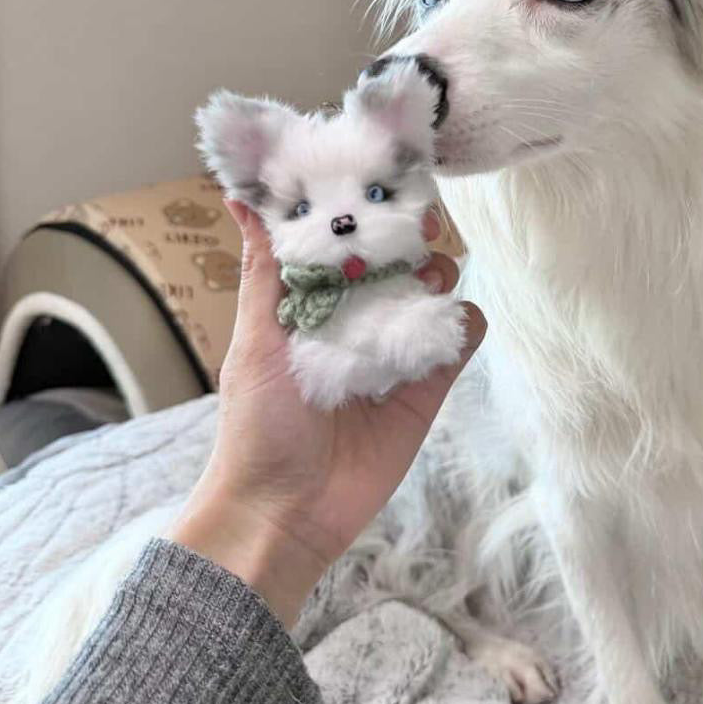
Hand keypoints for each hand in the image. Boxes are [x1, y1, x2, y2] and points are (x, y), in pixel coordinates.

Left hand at [167, 199, 484, 625]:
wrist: (285, 512)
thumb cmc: (256, 426)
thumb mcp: (253, 343)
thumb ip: (262, 274)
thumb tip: (238, 200)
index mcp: (314, 305)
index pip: (346, 246)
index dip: (362, 217)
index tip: (376, 191)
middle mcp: (358, 321)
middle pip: (397, 263)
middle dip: (410, 239)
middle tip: (416, 226)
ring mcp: (395, 352)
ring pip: (433, 294)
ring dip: (438, 277)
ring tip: (424, 280)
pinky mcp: (427, 387)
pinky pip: (459, 342)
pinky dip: (464, 323)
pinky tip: (448, 323)